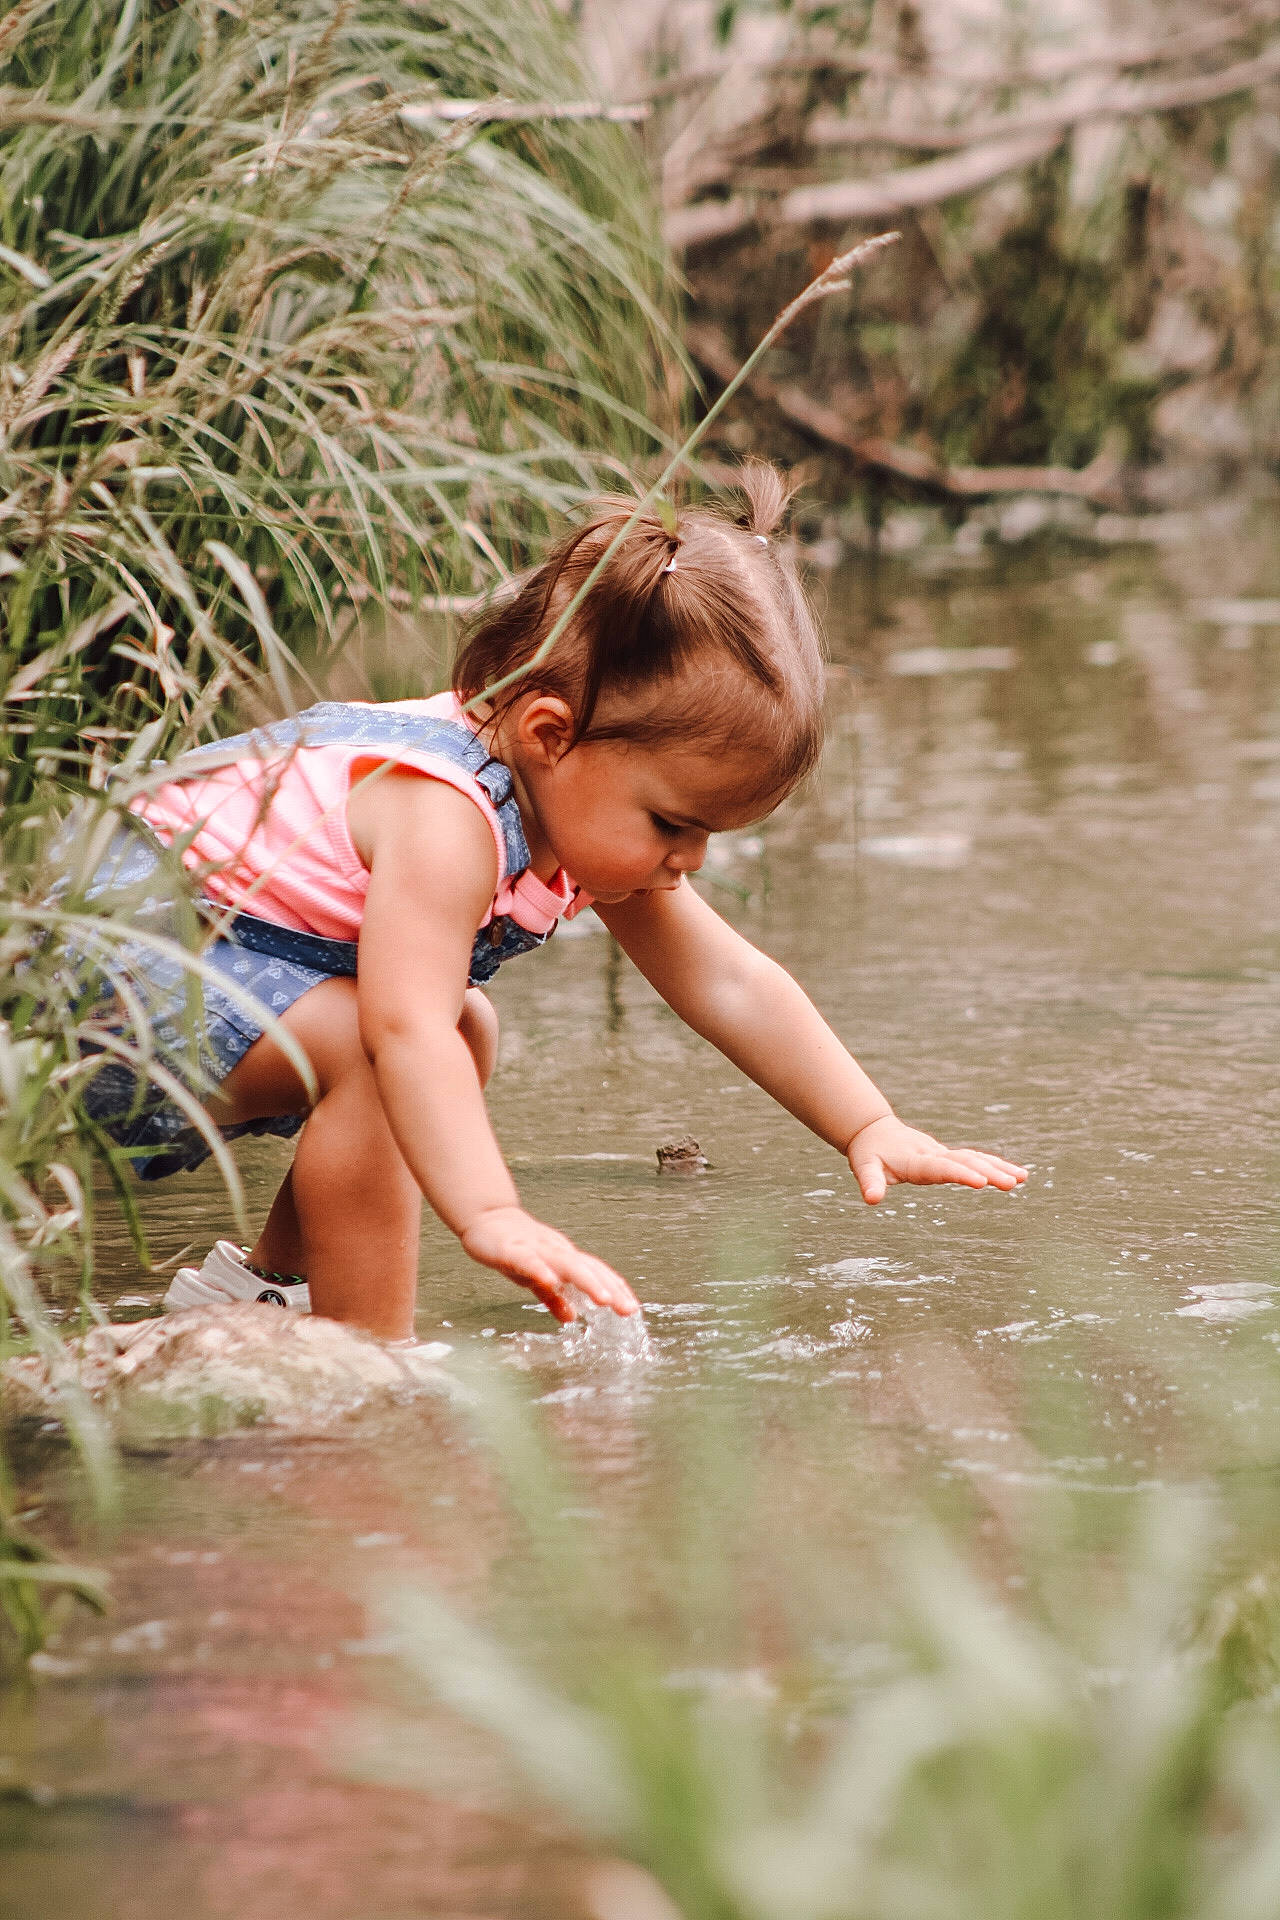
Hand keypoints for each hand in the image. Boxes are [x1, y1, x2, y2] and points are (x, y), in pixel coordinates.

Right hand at [460, 1205, 639, 1323]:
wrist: (486, 1218)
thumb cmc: (514, 1247)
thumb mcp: (536, 1278)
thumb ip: (553, 1297)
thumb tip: (571, 1317)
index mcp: (564, 1258)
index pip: (596, 1272)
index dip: (615, 1288)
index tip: (632, 1308)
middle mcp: (556, 1251)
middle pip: (588, 1269)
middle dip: (610, 1289)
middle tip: (628, 1309)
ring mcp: (536, 1248)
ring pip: (566, 1263)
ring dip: (587, 1280)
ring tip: (604, 1299)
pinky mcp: (511, 1249)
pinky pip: (529, 1260)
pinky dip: (541, 1270)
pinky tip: (552, 1280)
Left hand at [847, 1114, 1026, 1205]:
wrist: (874, 1130)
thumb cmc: (869, 1152)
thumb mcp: (864, 1167)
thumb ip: (870, 1182)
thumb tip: (871, 1199)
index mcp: (916, 1159)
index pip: (941, 1167)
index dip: (960, 1173)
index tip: (981, 1182)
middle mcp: (934, 1153)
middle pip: (965, 1161)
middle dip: (989, 1171)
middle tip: (1012, 1183)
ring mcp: (943, 1153)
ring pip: (974, 1157)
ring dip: (998, 1167)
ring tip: (1023, 1178)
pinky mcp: (948, 1156)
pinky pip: (975, 1159)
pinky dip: (995, 1165)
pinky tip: (1016, 1174)